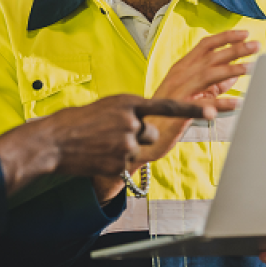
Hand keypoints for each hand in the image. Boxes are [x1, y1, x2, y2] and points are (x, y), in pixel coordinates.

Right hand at [0, 96, 216, 194]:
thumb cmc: (78, 122)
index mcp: (129, 102)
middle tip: (113, 136)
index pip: (167, 106)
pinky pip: (127, 164)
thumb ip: (129, 112)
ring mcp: (125, 143)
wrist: (53, 141)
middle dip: (138, 137)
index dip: (192, 109)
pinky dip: (116, 163)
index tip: (213, 110)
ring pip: (140, 149)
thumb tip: (145, 122)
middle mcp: (131, 121)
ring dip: (127, 150)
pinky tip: (99, 157)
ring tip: (103, 145)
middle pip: (152, 134)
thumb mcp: (107, 107)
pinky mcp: (119, 162)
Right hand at [93, 31, 257, 201]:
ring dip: (231, 70)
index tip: (245, 33)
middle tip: (256, 46)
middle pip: (210, 57)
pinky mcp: (178, 112)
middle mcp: (179, 76)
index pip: (205, 46)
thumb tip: (234, 75)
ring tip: (251, 68)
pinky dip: (220, 103)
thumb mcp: (190, 95)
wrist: (139, 139)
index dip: (225, 38)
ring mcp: (178, 93)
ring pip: (207, 75)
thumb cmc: (165, 116)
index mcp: (181, 69)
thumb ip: (211, 85)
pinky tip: (237, 103)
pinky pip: (202, 105)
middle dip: (235, 49)